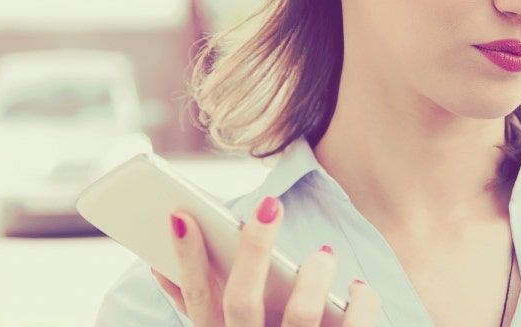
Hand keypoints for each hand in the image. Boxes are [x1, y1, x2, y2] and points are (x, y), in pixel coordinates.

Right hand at [151, 196, 379, 325]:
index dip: (185, 258)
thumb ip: (199, 306)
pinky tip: (359, 289)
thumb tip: (159, 268)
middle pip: (242, 302)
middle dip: (252, 250)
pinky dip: (361, 304)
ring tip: (323, 254)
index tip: (181, 215)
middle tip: (270, 205)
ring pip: (300, 315)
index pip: (196, 299)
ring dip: (313, 276)